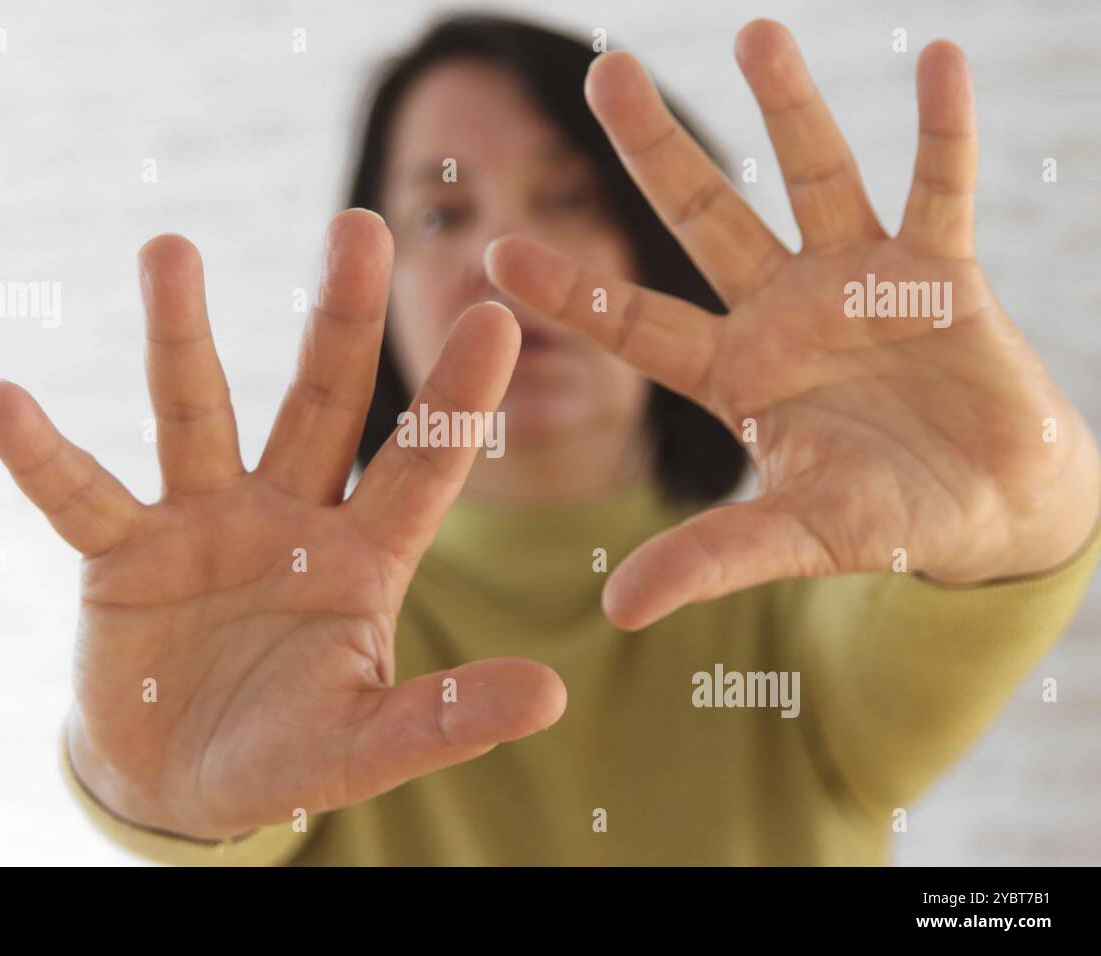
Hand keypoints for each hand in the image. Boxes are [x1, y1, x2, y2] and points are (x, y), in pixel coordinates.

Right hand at [0, 211, 564, 838]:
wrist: (180, 782)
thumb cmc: (286, 755)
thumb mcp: (365, 745)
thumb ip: (446, 721)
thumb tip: (553, 699)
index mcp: (363, 557)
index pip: (421, 464)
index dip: (456, 397)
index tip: (497, 317)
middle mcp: (288, 517)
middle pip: (321, 403)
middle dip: (339, 318)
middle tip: (359, 222)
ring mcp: (202, 524)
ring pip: (196, 413)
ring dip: (181, 336)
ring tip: (171, 248)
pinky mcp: (122, 553)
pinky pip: (80, 496)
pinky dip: (42, 458)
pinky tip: (4, 401)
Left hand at [486, 20, 1100, 629]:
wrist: (991, 508)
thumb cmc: (884, 519)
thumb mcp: (794, 537)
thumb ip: (711, 558)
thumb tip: (614, 611)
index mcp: (733, 372)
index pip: (633, 323)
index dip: (570, 291)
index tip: (496, 250)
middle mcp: (782, 310)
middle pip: (704, 219)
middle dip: (654, 152)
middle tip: (600, 72)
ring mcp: (858, 281)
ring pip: (813, 178)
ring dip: (788, 108)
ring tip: (752, 32)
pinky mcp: (941, 270)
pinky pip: (939, 186)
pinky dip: (941, 130)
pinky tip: (935, 57)